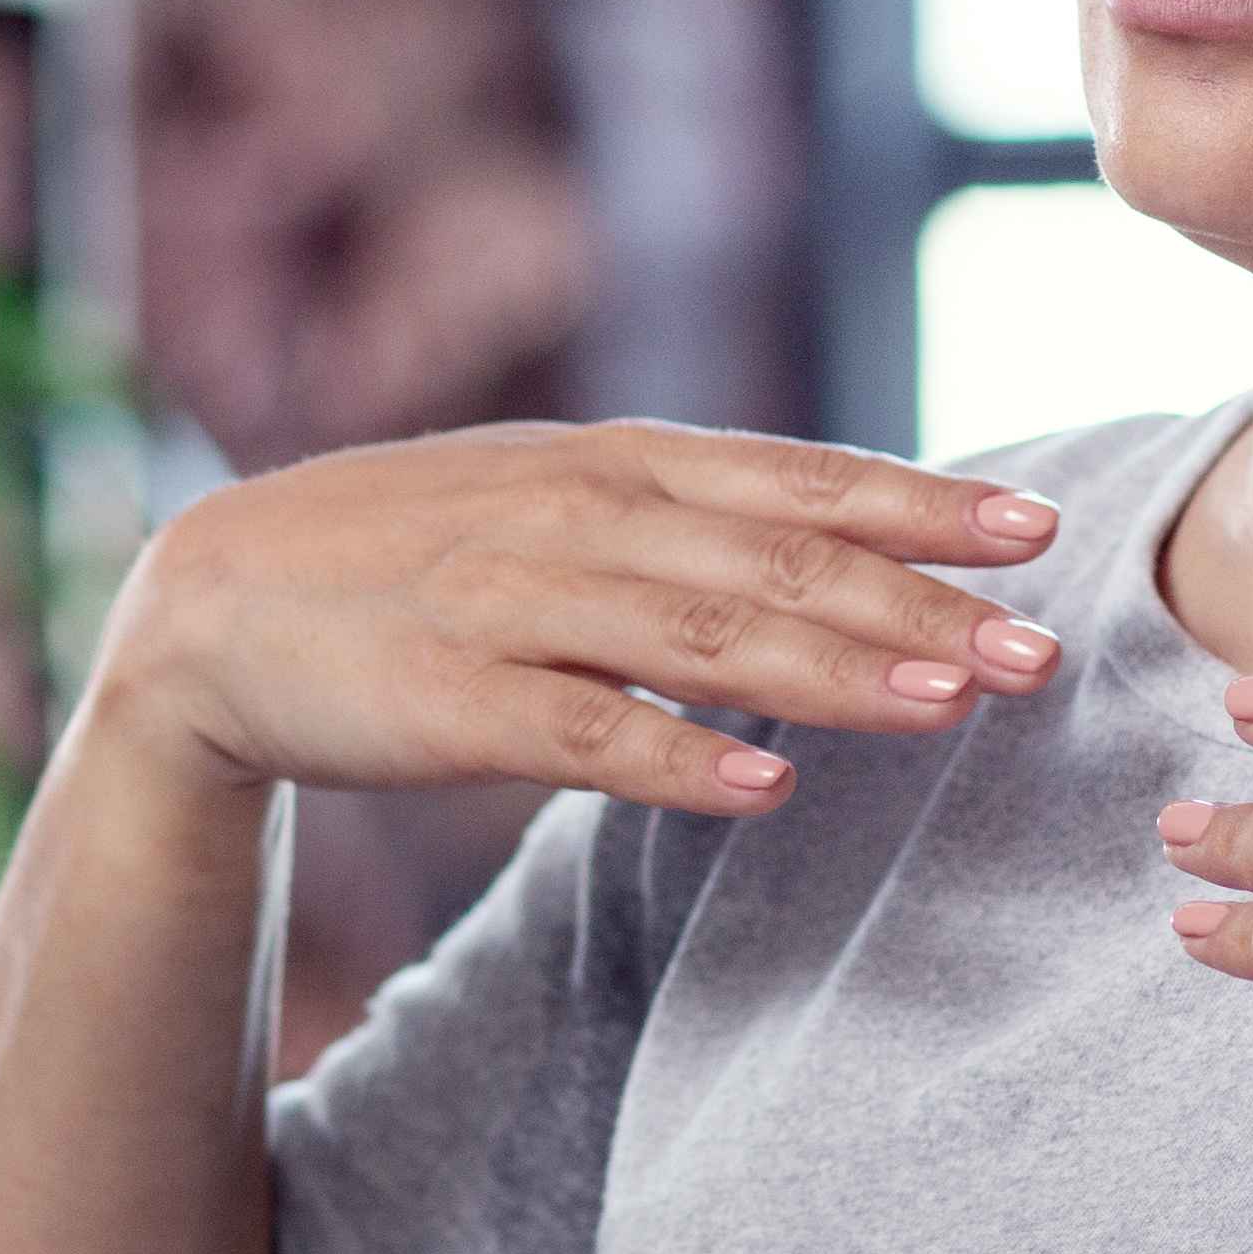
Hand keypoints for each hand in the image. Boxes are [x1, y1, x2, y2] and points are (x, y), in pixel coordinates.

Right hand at [98, 421, 1066, 811]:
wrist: (214, 606)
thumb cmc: (416, 560)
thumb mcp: (557, 505)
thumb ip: (688, 521)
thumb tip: (848, 549)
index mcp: (614, 465)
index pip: (796, 480)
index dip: (919, 505)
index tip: (1038, 533)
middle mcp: (577, 517)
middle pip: (775, 562)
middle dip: (917, 604)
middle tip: (1035, 651)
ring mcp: (511, 605)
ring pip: (701, 638)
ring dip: (833, 673)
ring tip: (945, 705)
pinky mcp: (452, 700)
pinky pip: (583, 732)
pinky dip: (679, 757)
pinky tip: (768, 788)